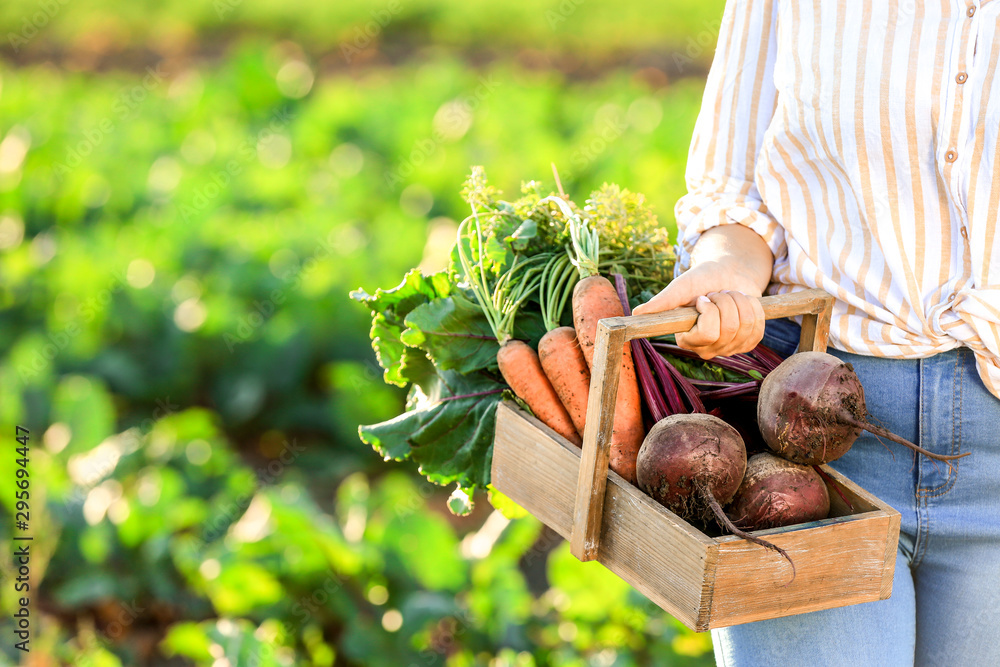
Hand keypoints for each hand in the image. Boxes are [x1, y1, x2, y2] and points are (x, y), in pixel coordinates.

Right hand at [633, 261, 765, 358]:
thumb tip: (636, 314)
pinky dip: (753, 307)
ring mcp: (729, 349)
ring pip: (746, 325)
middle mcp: (707, 349)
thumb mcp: (681, 288)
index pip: (707, 332)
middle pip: (730, 328)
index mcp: (686, 339)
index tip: (702, 298)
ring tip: (728, 296)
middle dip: (726, 301)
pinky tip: (742, 303)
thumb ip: (662, 302)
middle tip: (716, 295)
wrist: (726, 274)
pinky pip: (758, 327)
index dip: (710, 310)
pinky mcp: (748, 343)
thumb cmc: (700, 281)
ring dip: (739, 301)